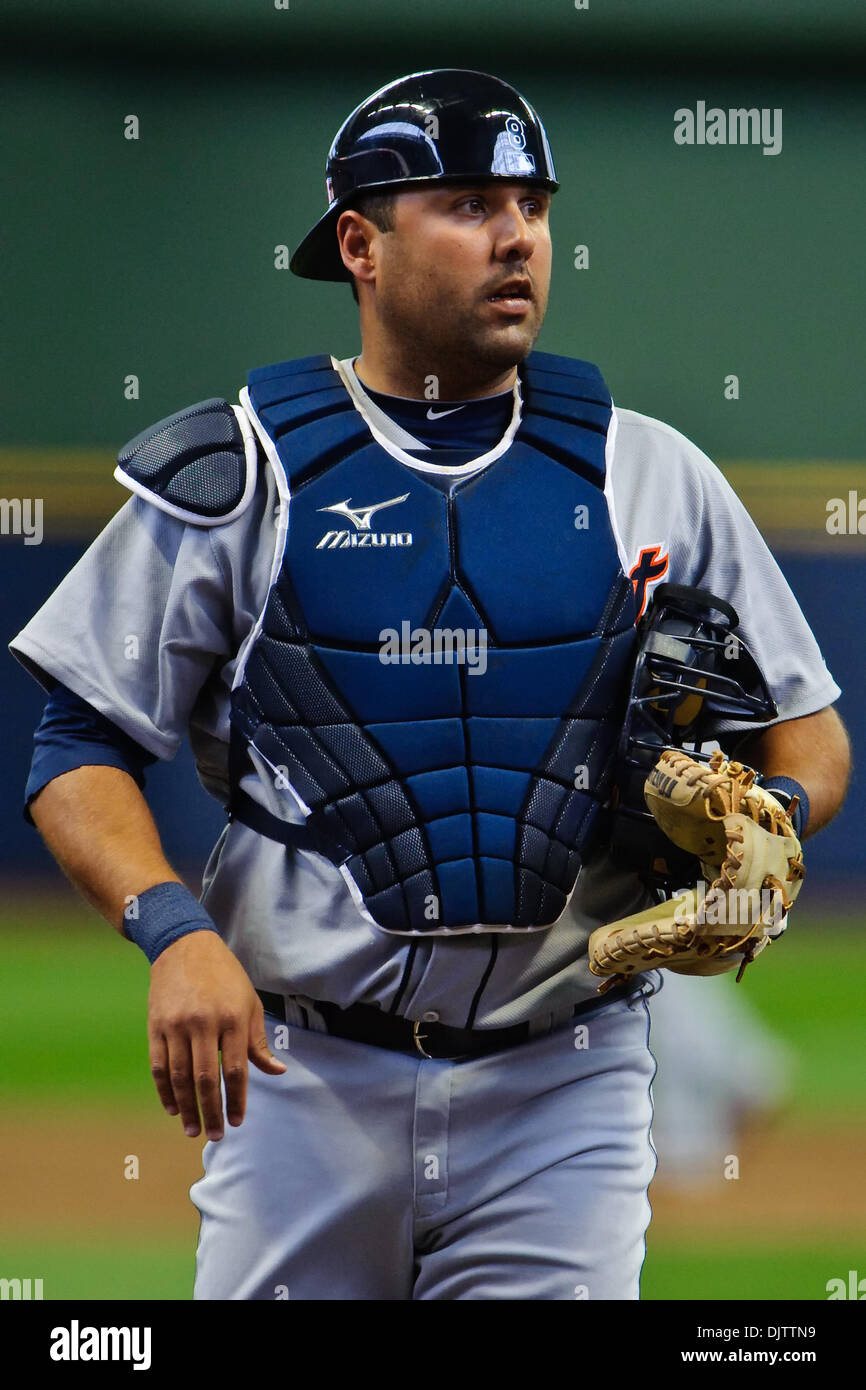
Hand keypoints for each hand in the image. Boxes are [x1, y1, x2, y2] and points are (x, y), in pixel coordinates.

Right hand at [147, 930, 286, 1140]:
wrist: (185, 946)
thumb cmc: (226, 977)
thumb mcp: (250, 1002)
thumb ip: (259, 1041)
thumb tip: (277, 1072)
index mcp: (232, 1018)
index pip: (236, 1070)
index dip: (238, 1099)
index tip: (238, 1121)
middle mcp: (204, 1023)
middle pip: (207, 1079)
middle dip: (212, 1112)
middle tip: (215, 1136)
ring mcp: (177, 1025)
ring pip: (180, 1077)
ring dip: (187, 1107)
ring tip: (192, 1129)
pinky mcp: (156, 1025)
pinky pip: (158, 1066)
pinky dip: (165, 1090)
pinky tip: (173, 1107)